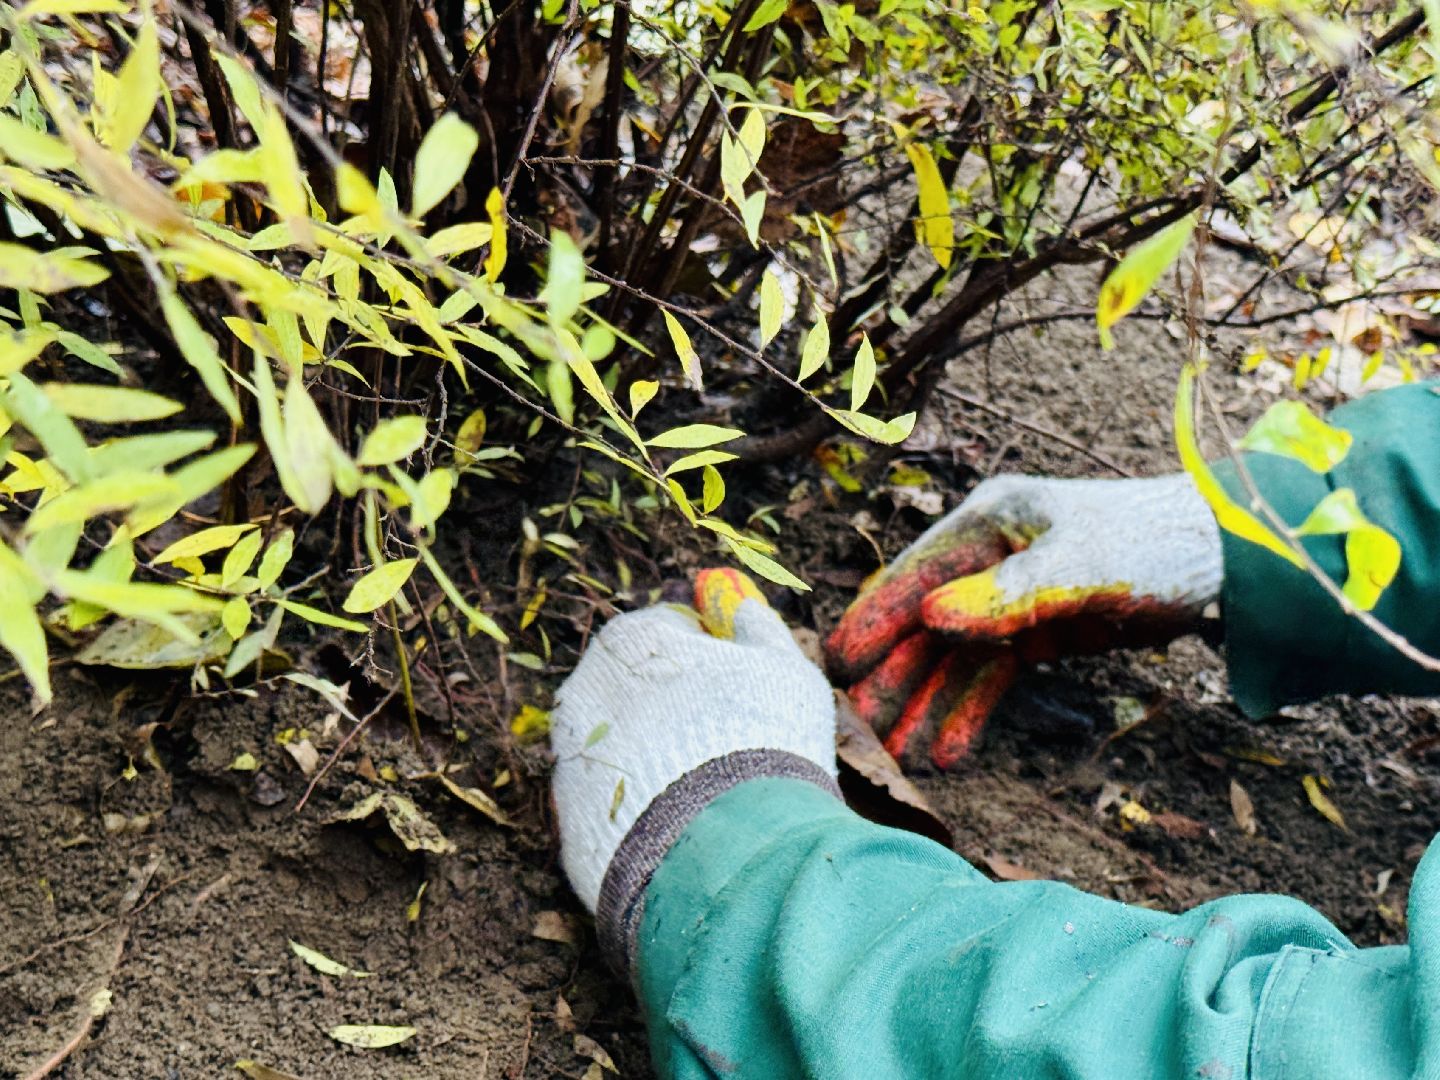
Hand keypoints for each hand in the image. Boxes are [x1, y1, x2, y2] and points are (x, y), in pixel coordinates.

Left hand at [551, 571, 835, 912]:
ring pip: (620, 747)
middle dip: (674, 706)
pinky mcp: (569, 821)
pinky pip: (612, 803)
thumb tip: (746, 610)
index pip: (669, 628)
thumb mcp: (784, 670)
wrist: (727, 849)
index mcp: (632, 640)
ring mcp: (569, 758)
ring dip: (655, 758)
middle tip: (726, 740)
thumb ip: (761, 631)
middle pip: (635, 687)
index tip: (737, 682)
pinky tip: (684, 825)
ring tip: (709, 791)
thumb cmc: (763, 741)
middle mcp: (585, 692)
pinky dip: (640, 809)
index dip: (708, 653)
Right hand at [825, 474, 1221, 768]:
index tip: (837, 666)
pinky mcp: (1035, 629)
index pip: (917, 576)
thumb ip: (1009, 594)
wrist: (1225, 557)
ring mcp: (1008, 595)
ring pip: (953, 655)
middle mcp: (987, 557)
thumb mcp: (1084, 565)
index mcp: (988, 522)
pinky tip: (950, 751)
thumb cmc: (1154, 542)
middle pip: (926, 622)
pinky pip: (990, 674)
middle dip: (895, 676)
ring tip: (899, 755)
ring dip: (927, 702)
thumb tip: (933, 619)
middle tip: (862, 728)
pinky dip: (970, 710)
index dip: (876, 621)